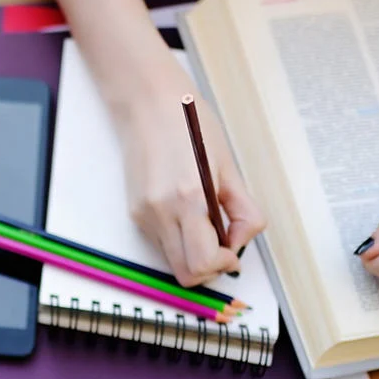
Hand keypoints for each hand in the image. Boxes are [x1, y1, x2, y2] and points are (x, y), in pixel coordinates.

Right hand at [116, 84, 265, 286]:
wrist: (147, 103)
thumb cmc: (189, 124)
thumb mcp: (228, 166)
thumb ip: (243, 210)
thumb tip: (240, 241)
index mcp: (188, 198)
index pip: (203, 263)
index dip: (223, 264)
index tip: (233, 249)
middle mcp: (160, 213)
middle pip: (185, 274)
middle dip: (210, 267)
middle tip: (223, 243)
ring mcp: (144, 215)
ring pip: (173, 262)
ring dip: (194, 254)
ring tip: (206, 222)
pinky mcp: (136, 213)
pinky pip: (162, 243)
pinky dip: (180, 239)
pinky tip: (188, 211)